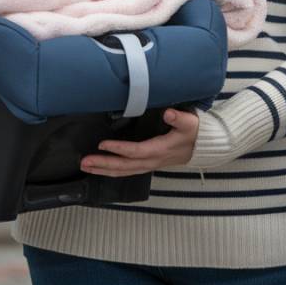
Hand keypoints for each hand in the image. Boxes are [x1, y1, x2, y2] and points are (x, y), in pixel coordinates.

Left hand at [81, 109, 199, 176]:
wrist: (202, 147)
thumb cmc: (194, 132)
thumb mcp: (190, 123)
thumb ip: (180, 118)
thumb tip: (168, 112)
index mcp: (160, 150)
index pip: (136, 152)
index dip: (119, 149)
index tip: (102, 144)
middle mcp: (152, 160)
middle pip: (125, 166)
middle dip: (103, 164)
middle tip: (84, 161)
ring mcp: (149, 165)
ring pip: (124, 171)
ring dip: (104, 170)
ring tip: (86, 167)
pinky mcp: (147, 165)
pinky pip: (127, 171)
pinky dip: (112, 171)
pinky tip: (100, 169)